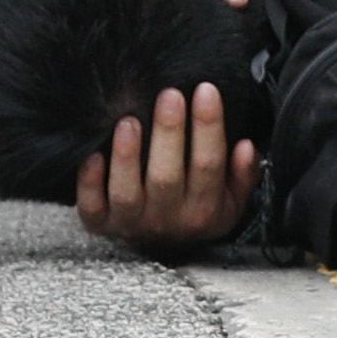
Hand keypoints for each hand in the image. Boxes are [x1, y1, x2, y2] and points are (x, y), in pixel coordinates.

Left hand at [74, 82, 256, 249]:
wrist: (163, 248)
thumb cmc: (198, 208)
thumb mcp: (231, 199)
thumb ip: (243, 174)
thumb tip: (247, 146)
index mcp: (203, 210)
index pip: (209, 165)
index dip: (208, 127)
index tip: (206, 89)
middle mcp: (167, 219)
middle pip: (166, 176)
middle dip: (168, 133)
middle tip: (169, 95)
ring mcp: (131, 223)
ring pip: (126, 192)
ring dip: (127, 156)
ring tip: (128, 121)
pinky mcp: (101, 224)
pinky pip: (92, 207)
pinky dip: (89, 183)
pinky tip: (93, 153)